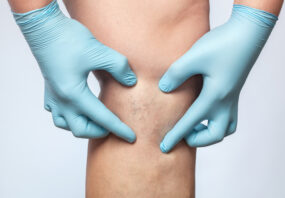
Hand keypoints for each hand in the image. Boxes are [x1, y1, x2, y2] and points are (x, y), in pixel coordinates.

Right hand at [13, 0, 136, 141]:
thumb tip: (131, 82)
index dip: (119, 129)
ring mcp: (52, 96)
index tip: (131, 138)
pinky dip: (68, 116)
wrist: (44, 27)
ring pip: (65, 124)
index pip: (102, 118)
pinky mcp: (49, 89)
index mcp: (74, 94)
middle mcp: (61, 100)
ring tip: (96, 120)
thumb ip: (119, 68)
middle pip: (80, 129)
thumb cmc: (68, 39)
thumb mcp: (100, 51)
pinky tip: (77, 108)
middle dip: (99, 132)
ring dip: (82, 126)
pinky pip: (56, 113)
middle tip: (114, 126)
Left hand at [159, 5, 277, 151]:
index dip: (175, 136)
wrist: (248, 33)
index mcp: (214, 97)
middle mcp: (226, 102)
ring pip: (226, 127)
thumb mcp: (194, 57)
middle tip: (183, 133)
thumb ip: (176, 74)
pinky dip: (217, 120)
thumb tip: (164, 89)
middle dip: (198, 139)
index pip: (191, 123)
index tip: (164, 147)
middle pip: (216, 134)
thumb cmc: (222, 44)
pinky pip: (229, 116)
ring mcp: (232, 97)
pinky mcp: (234, 91)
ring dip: (210, 132)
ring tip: (195, 124)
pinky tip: (205, 109)